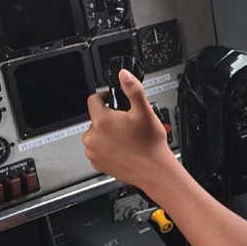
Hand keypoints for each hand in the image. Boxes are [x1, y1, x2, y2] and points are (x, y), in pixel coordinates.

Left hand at [83, 69, 171, 186]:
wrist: (154, 171)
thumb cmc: (150, 144)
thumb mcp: (145, 111)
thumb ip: (133, 89)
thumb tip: (124, 74)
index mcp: (102, 121)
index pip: (94, 100)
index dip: (105, 97)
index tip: (114, 101)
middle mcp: (92, 137)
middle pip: (97, 118)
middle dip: (109, 118)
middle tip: (127, 124)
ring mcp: (93, 151)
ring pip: (97, 134)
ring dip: (108, 133)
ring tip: (126, 138)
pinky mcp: (96, 163)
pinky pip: (98, 149)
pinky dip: (107, 148)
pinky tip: (123, 149)